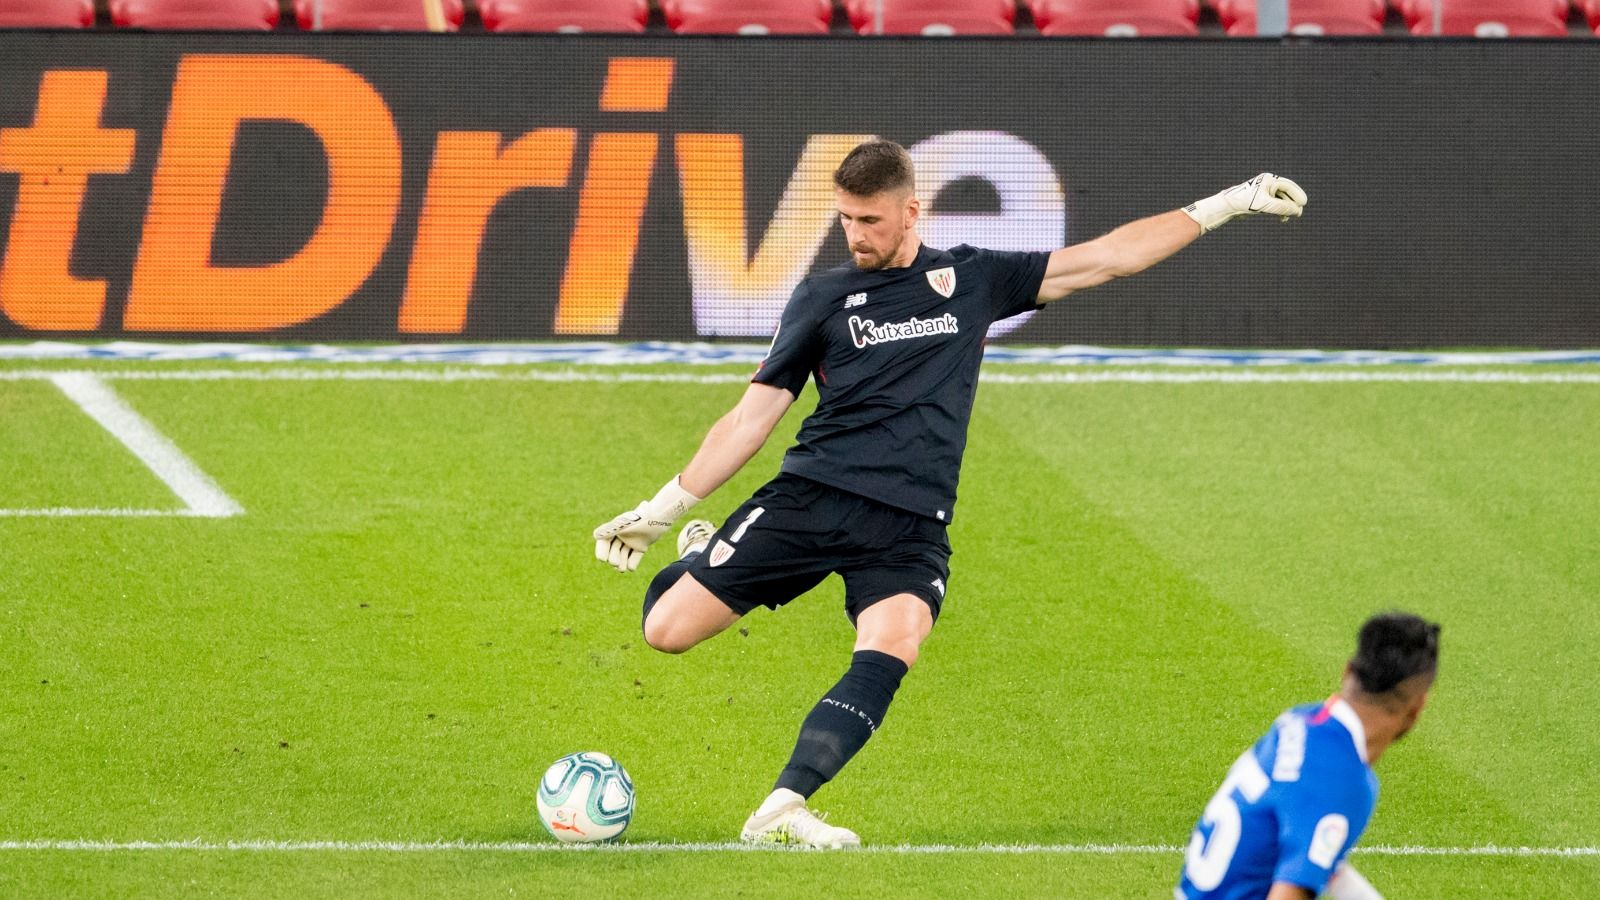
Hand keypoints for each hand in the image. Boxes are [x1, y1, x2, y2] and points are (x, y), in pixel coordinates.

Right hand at [593, 503, 671, 572]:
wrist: (658, 518)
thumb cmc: (640, 518)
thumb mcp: (624, 524)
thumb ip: (610, 529)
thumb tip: (595, 535)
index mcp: (615, 529)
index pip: (603, 542)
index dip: (601, 551)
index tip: (602, 560)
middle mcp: (622, 536)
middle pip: (613, 551)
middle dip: (614, 559)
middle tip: (616, 564)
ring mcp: (631, 542)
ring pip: (623, 556)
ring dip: (622, 564)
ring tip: (622, 570)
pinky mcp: (641, 546)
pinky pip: (634, 557)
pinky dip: (632, 564)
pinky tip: (631, 568)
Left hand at [1184, 173, 1307, 232]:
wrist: (1228, 206)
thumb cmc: (1245, 202)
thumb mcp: (1265, 205)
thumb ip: (1282, 207)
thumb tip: (1297, 210)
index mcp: (1269, 179)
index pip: (1288, 186)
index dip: (1297, 195)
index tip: (1303, 204)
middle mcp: (1268, 183)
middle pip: (1287, 193)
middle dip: (1292, 203)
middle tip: (1298, 214)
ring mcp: (1265, 192)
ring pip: (1282, 200)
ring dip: (1286, 209)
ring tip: (1288, 218)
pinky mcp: (1262, 200)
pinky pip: (1276, 204)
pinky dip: (1280, 211)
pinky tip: (1282, 219)